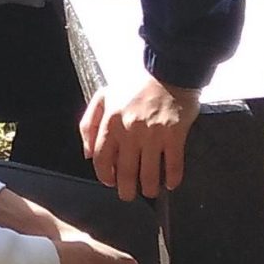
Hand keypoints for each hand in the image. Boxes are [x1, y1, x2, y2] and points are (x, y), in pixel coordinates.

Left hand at [81, 75, 200, 200]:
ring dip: (148, 188)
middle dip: (126, 190)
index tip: (110, 181)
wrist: (168, 69)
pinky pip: (173, 165)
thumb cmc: (135, 83)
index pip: (101, 159)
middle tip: (128, 194)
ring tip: (149, 190)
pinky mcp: (175, 135)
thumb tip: (87, 154)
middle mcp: (130, 131)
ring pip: (148, 174)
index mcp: (111, 121)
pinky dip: (172, 178)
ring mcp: (153, 134)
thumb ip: (89, 124)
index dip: (105, 176)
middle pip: (125, 172)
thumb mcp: (104, 96)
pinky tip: (170, 183)